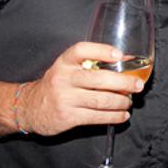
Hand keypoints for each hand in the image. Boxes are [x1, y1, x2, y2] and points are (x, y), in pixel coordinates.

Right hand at [19, 42, 144, 135]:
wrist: (29, 107)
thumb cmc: (57, 84)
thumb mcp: (67, 69)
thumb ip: (90, 64)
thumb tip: (126, 63)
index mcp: (64, 62)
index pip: (81, 50)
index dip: (101, 50)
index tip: (119, 55)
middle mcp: (63, 78)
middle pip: (98, 78)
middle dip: (123, 82)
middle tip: (138, 85)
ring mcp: (64, 98)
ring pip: (100, 100)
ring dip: (121, 101)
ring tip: (129, 101)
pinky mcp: (67, 117)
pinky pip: (96, 117)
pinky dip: (113, 116)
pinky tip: (122, 115)